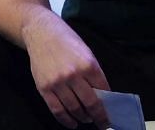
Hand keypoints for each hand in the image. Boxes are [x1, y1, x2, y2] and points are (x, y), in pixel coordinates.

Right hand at [22, 12, 111, 128]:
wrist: (42, 34)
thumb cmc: (68, 42)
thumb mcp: (87, 53)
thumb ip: (94, 74)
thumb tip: (102, 95)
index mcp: (89, 65)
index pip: (103, 91)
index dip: (108, 105)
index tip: (111, 114)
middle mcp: (74, 75)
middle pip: (90, 103)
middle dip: (99, 117)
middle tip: (103, 123)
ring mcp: (58, 83)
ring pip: (73, 108)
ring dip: (82, 118)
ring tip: (87, 120)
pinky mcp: (44, 88)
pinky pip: (56, 109)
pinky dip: (65, 120)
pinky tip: (72, 124)